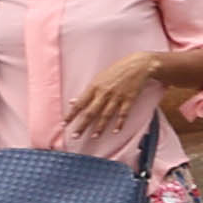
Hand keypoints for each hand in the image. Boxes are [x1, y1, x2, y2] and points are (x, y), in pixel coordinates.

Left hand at [54, 52, 181, 149]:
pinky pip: (123, 114)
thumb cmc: (117, 69)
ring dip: (99, 127)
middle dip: (82, 125)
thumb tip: (73, 101)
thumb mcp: (99, 77)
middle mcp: (104, 93)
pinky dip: (119, 123)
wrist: (138, 65)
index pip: (79, 104)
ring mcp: (117, 97)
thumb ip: (87, 91)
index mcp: (94, 87)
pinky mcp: (129, 99)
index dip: (71, 115)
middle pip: (90, 112)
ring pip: (106, 115)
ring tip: (94, 137)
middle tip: (75, 136)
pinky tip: (115, 131)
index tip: (64, 124)